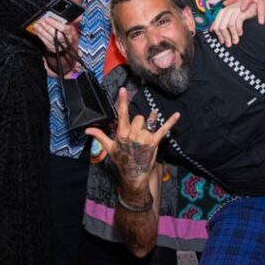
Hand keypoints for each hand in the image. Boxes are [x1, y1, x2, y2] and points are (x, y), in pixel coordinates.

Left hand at [33, 15, 78, 55]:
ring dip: (42, 32)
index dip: (55, 24)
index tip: (48, 19)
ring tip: (37, 25)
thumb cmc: (68, 32)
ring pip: (51, 40)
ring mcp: (60, 46)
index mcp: (71, 33)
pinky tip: (37, 32)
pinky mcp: (54, 49)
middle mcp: (66, 40)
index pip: (64, 29)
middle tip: (41, 22)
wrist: (68, 45)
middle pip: (57, 35)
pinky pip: (46, 43)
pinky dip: (41, 37)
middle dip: (47, 28)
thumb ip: (73, 19)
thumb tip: (79, 16)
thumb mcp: (72, 24)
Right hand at [86, 87, 179, 201]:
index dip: (122, 101)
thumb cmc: (121, 160)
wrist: (133, 174)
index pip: (122, 114)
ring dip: (150, 122)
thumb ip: (99, 136)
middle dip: (138, 123)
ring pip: (149, 121)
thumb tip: (87, 130)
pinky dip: (171, 122)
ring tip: (149, 127)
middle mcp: (133, 134)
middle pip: (138, 118)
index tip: (123, 90)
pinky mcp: (154, 142)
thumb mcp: (109, 148)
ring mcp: (145, 138)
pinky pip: (163, 129)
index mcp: (122, 133)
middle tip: (136, 134)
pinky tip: (177, 115)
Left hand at [209, 2, 252, 46]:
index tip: (222, 42)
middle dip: (225, 37)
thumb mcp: (230, 16)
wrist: (253, 3)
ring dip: (232, 35)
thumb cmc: (241, 11)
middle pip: (221, 27)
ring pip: (230, 26)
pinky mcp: (241, 11)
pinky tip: (240, 33)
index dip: (218, 35)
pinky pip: (237, 22)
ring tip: (235, 41)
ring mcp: (234, 10)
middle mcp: (226, 10)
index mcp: (222, 12)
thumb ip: (221, 21)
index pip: (216, 25)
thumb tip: (211, 29)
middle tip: (229, 44)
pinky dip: (238, 30)